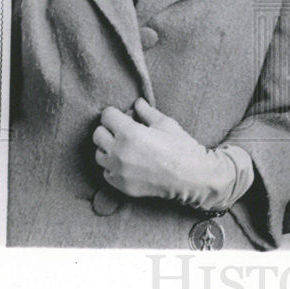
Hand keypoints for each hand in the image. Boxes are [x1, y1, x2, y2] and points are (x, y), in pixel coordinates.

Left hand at [92, 98, 251, 208]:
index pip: (106, 116)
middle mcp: (119, 152)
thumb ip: (147, 112)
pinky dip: (113, 166)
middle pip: (98, 134)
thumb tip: (137, 103)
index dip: (116, 113)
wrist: (191, 177)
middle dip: (109, 129)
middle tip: (124, 131)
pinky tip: (128, 163)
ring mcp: (119, 171)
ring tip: (125, 148)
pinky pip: (106, 172)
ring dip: (109, 148)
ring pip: (99, 154)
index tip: (125, 116)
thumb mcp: (166, 124)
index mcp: (130, 133)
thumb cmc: (181, 147)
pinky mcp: (121, 185)